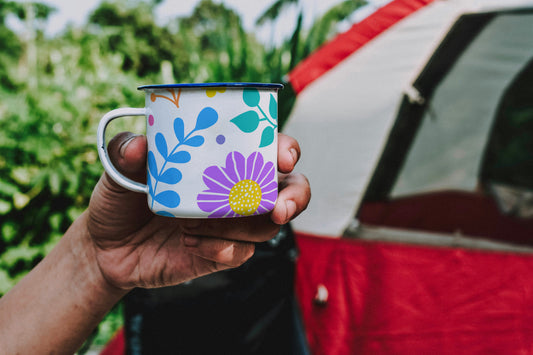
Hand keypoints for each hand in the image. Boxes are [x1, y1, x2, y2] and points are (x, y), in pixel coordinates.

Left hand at [87, 132, 309, 289]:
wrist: (106, 249)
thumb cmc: (120, 199)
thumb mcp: (117, 170)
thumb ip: (125, 153)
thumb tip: (139, 146)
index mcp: (221, 161)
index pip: (267, 149)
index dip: (286, 151)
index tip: (283, 159)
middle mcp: (235, 191)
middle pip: (288, 190)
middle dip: (294, 198)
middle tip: (279, 209)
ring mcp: (232, 224)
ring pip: (267, 226)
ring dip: (240, 225)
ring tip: (194, 223)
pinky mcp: (222, 253)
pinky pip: (240, 252)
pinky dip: (220, 248)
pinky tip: (189, 242)